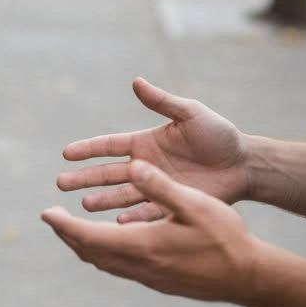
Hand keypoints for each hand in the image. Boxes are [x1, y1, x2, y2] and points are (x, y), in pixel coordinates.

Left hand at [42, 160, 261, 304]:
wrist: (248, 278)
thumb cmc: (226, 237)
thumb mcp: (194, 203)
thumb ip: (161, 185)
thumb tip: (132, 165)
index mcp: (142, 245)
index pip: (88, 236)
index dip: (63, 225)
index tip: (45, 213)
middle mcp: (139, 265)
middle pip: (89, 251)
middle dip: (67, 234)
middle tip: (52, 217)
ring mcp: (149, 278)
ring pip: (103, 263)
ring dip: (83, 244)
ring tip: (72, 228)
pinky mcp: (158, 283)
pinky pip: (118, 268)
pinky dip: (102, 254)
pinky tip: (107, 245)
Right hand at [56, 78, 248, 221]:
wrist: (245, 164)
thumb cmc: (218, 135)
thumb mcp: (191, 114)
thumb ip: (163, 101)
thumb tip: (135, 81)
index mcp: (145, 143)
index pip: (109, 146)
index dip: (87, 149)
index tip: (65, 154)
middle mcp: (145, 167)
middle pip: (108, 173)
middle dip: (84, 178)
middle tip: (60, 184)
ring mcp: (157, 187)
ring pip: (123, 196)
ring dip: (104, 201)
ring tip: (84, 206)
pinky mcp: (171, 205)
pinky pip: (148, 214)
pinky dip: (133, 219)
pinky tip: (117, 225)